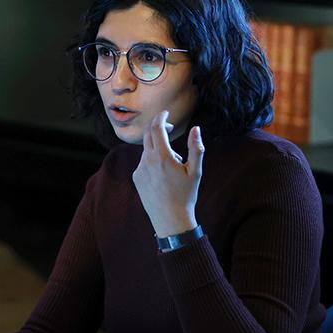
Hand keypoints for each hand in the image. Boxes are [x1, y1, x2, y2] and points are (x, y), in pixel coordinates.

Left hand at [132, 110, 204, 236]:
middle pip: (148, 135)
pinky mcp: (136, 178)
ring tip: (173, 165)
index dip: (161, 117)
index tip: (166, 113)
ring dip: (158, 148)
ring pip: (147, 149)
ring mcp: (139, 169)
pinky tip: (163, 175)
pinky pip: (143, 162)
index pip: (156, 127)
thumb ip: (196, 148)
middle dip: (158, 127)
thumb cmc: (186, 195)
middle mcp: (147, 161)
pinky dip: (152, 160)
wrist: (170, 219)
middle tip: (169, 128)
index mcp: (162, 157)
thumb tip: (196, 129)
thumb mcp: (196, 171)